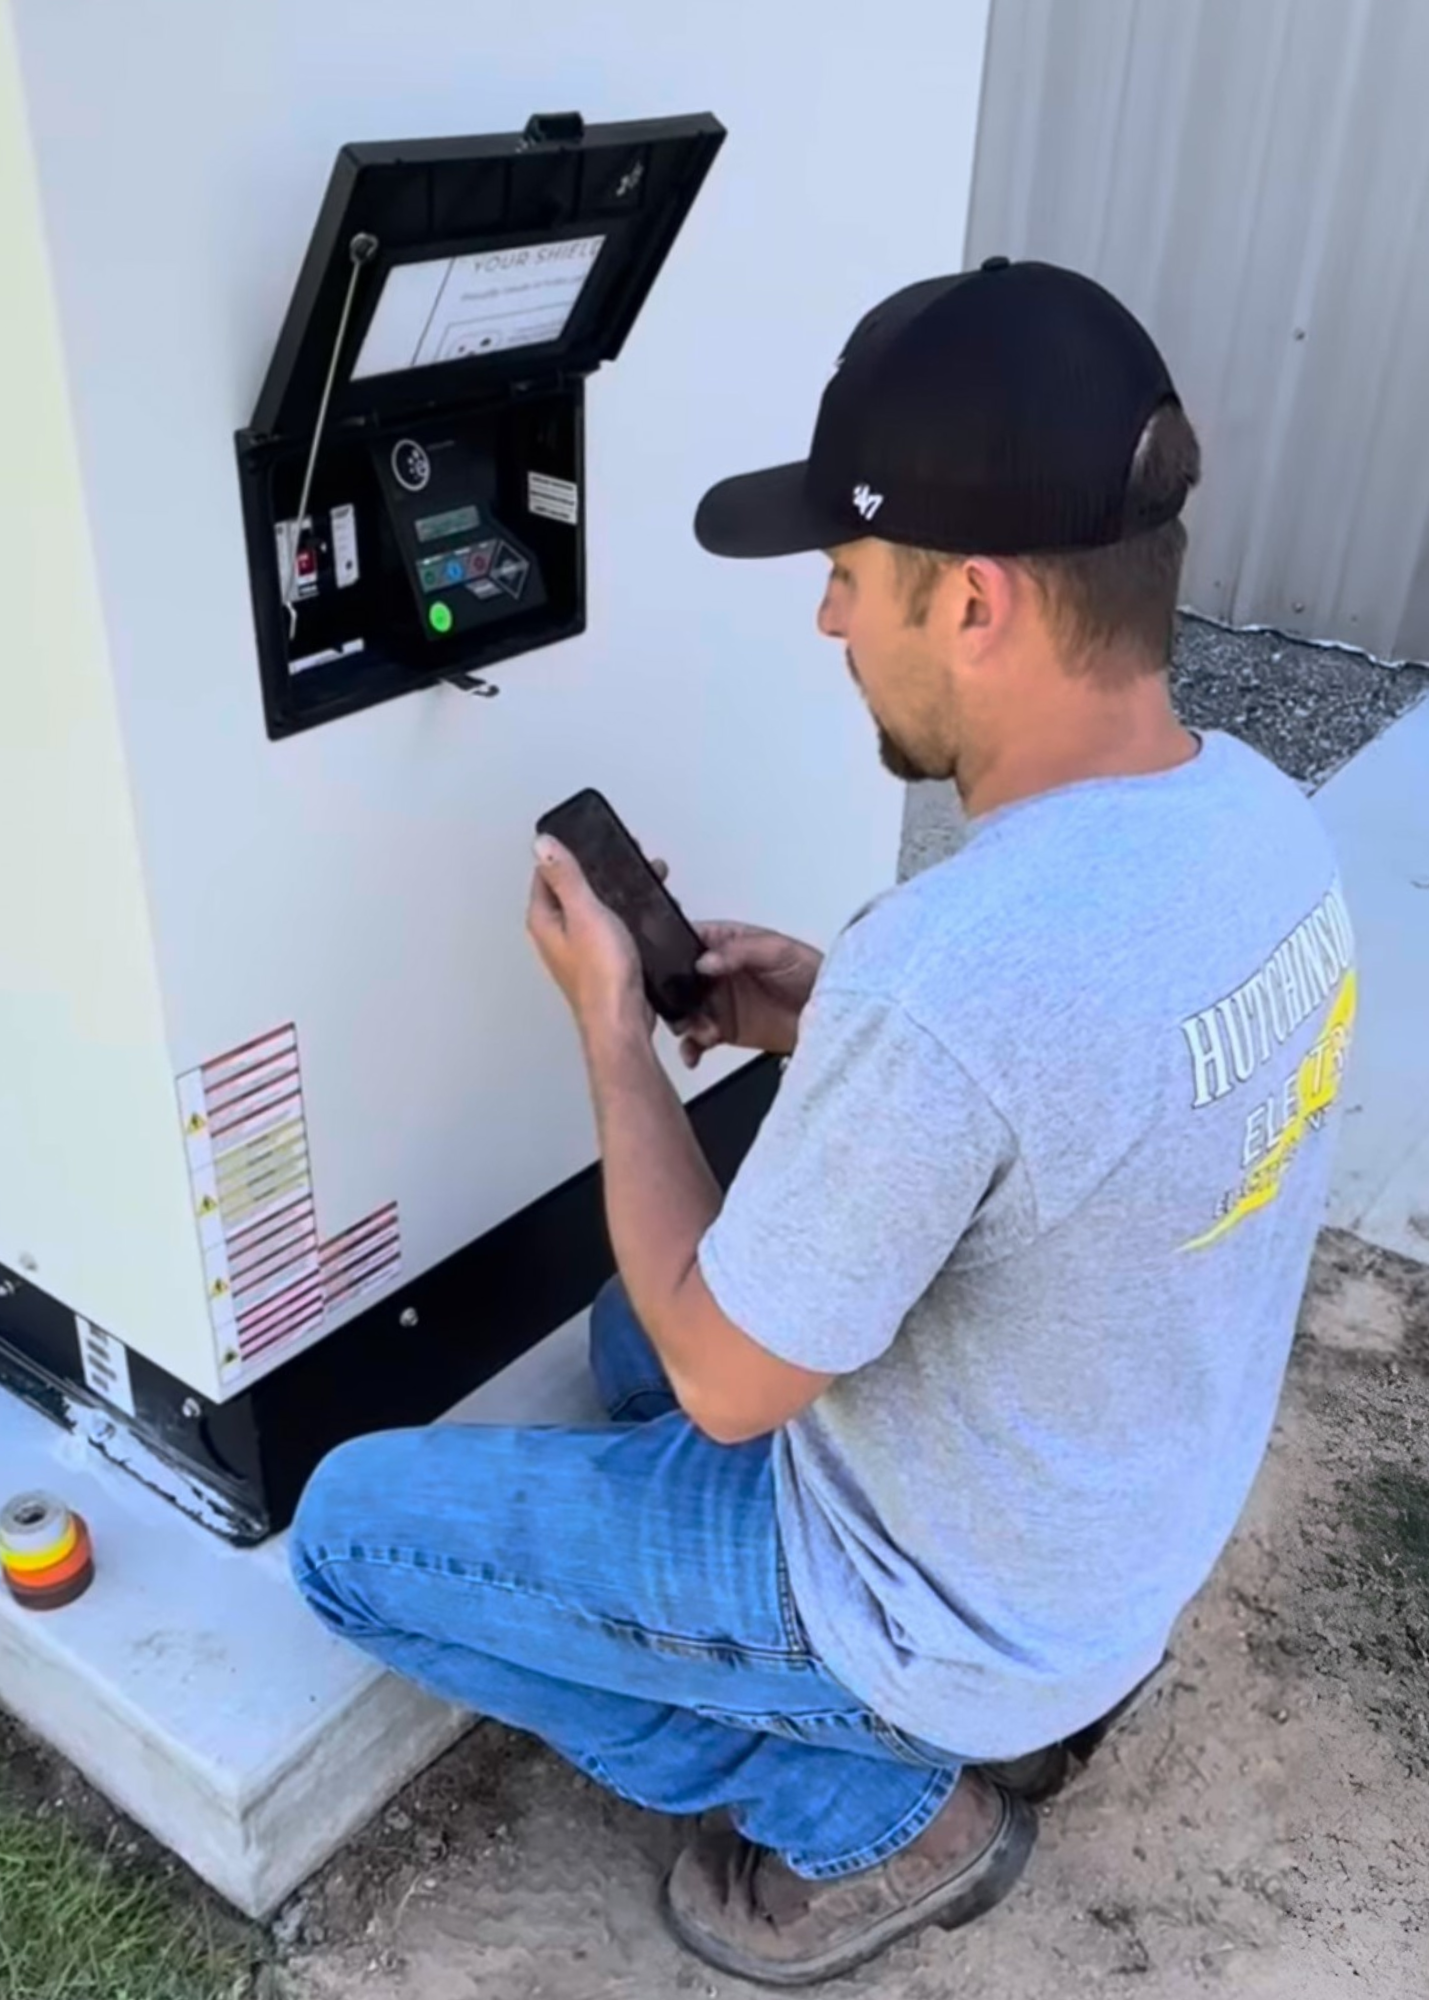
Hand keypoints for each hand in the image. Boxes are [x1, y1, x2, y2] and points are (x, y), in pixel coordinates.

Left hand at [527, 837, 649, 1040]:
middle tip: (624, 858)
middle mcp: (556, 935)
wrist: (622, 1020)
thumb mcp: (585, 913)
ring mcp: (578, 949)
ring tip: (644, 880)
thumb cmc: (602, 975)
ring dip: (617, 892)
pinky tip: (645, 913)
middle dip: (600, 871)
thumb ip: (565, 877)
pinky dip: (626, 914)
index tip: (590, 840)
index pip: (546, 874)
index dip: (567, 853)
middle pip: (573, 889)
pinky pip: (611, 927)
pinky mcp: (601, 961)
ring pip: (595, 908)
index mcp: (545, 920)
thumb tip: (542, 844)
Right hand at [675, 921, 822, 1069]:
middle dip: (672, 994)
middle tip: (679, 1006)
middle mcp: (719, 972)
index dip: (672, 948)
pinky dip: (691, 1048)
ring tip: (702, 1031)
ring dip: (685, 1022)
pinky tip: (693, 1054)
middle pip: (679, 979)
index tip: (662, 962)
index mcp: (729, 944)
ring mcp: (720, 1002)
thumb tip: (705, 961)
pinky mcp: (725, 1030)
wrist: (833, 1015)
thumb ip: (740, 951)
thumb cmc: (812, 973)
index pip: (690, 938)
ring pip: (685, 1010)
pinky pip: (698, 1039)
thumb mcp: (779, 951)